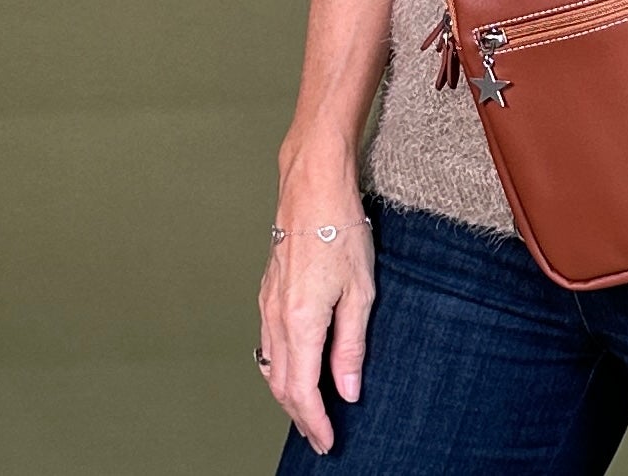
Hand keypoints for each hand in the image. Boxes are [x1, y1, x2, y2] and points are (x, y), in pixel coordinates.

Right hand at [257, 187, 375, 456]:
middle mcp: (276, 319)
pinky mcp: (266, 293)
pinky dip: (280, 367)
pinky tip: (295, 367)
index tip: (327, 440)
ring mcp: (267, 306)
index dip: (314, 421)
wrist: (313, 187)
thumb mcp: (360, 290)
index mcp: (300, 323)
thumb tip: (348, 389)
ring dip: (287, 393)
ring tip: (309, 409)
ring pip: (270, 366)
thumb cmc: (340, 228)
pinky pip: (268, 344)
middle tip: (320, 434)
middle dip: (299, 414)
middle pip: (281, 385)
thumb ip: (351, 344)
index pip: (302, 391)